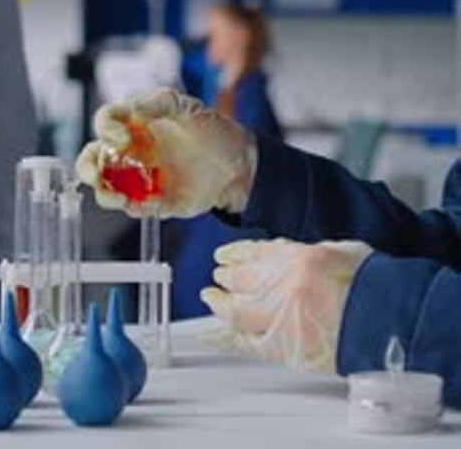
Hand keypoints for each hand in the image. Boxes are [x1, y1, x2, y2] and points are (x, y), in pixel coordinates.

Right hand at [75, 88, 256, 217]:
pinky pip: (135, 209)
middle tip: (96, 176)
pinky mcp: (155, 202)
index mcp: (136, 124)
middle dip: (88, 168)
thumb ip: (160, 102)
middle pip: (94, 159)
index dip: (105, 129)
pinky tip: (149, 205)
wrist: (241, 165)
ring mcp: (141, 178)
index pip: (105, 122)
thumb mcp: (189, 108)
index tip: (122, 137)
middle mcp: (133, 151)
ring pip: (107, 189)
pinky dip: (135, 209)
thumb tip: (132, 108)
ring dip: (106, 195)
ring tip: (121, 199)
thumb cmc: (214, 131)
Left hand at [201, 238, 372, 372]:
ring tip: (212, 298)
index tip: (224, 256)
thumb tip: (288, 256)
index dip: (235, 254)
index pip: (254, 253)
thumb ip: (307, 253)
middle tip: (218, 277)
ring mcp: (281, 316)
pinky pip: (246, 342)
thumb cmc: (372, 285)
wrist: (388, 319)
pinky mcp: (285, 346)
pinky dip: (226, 338)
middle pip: (242, 279)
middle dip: (227, 277)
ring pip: (237, 310)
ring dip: (220, 303)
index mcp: (297, 256)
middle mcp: (283, 284)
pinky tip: (213, 333)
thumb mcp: (338, 252)